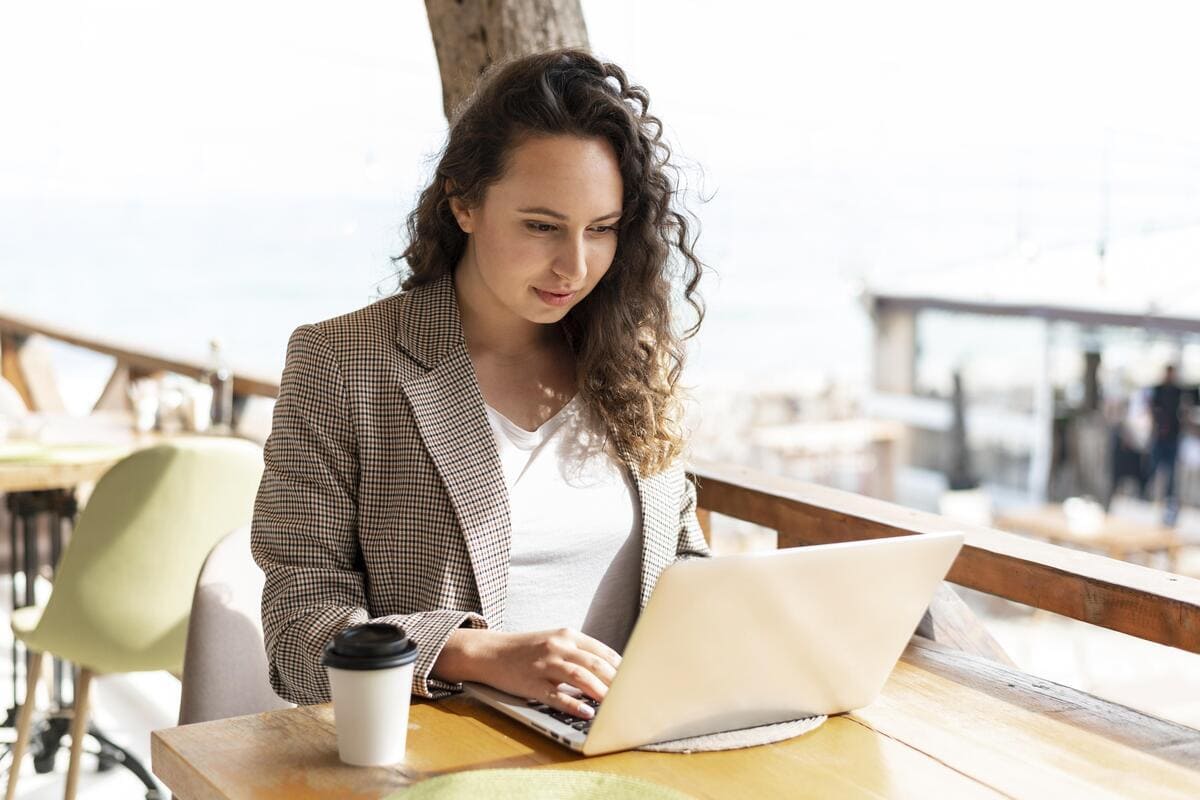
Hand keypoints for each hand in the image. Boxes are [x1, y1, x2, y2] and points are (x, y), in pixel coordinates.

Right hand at [435, 627, 620, 718]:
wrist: (489, 651)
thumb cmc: (525, 650)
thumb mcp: (553, 641)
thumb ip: (578, 652)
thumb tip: (609, 672)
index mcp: (567, 635)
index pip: (602, 651)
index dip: (622, 666)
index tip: (636, 679)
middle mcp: (557, 646)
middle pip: (595, 664)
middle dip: (617, 681)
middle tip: (632, 695)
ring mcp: (544, 665)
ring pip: (580, 677)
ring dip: (601, 692)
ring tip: (616, 705)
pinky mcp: (531, 683)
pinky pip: (556, 696)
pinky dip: (574, 705)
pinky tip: (587, 713)